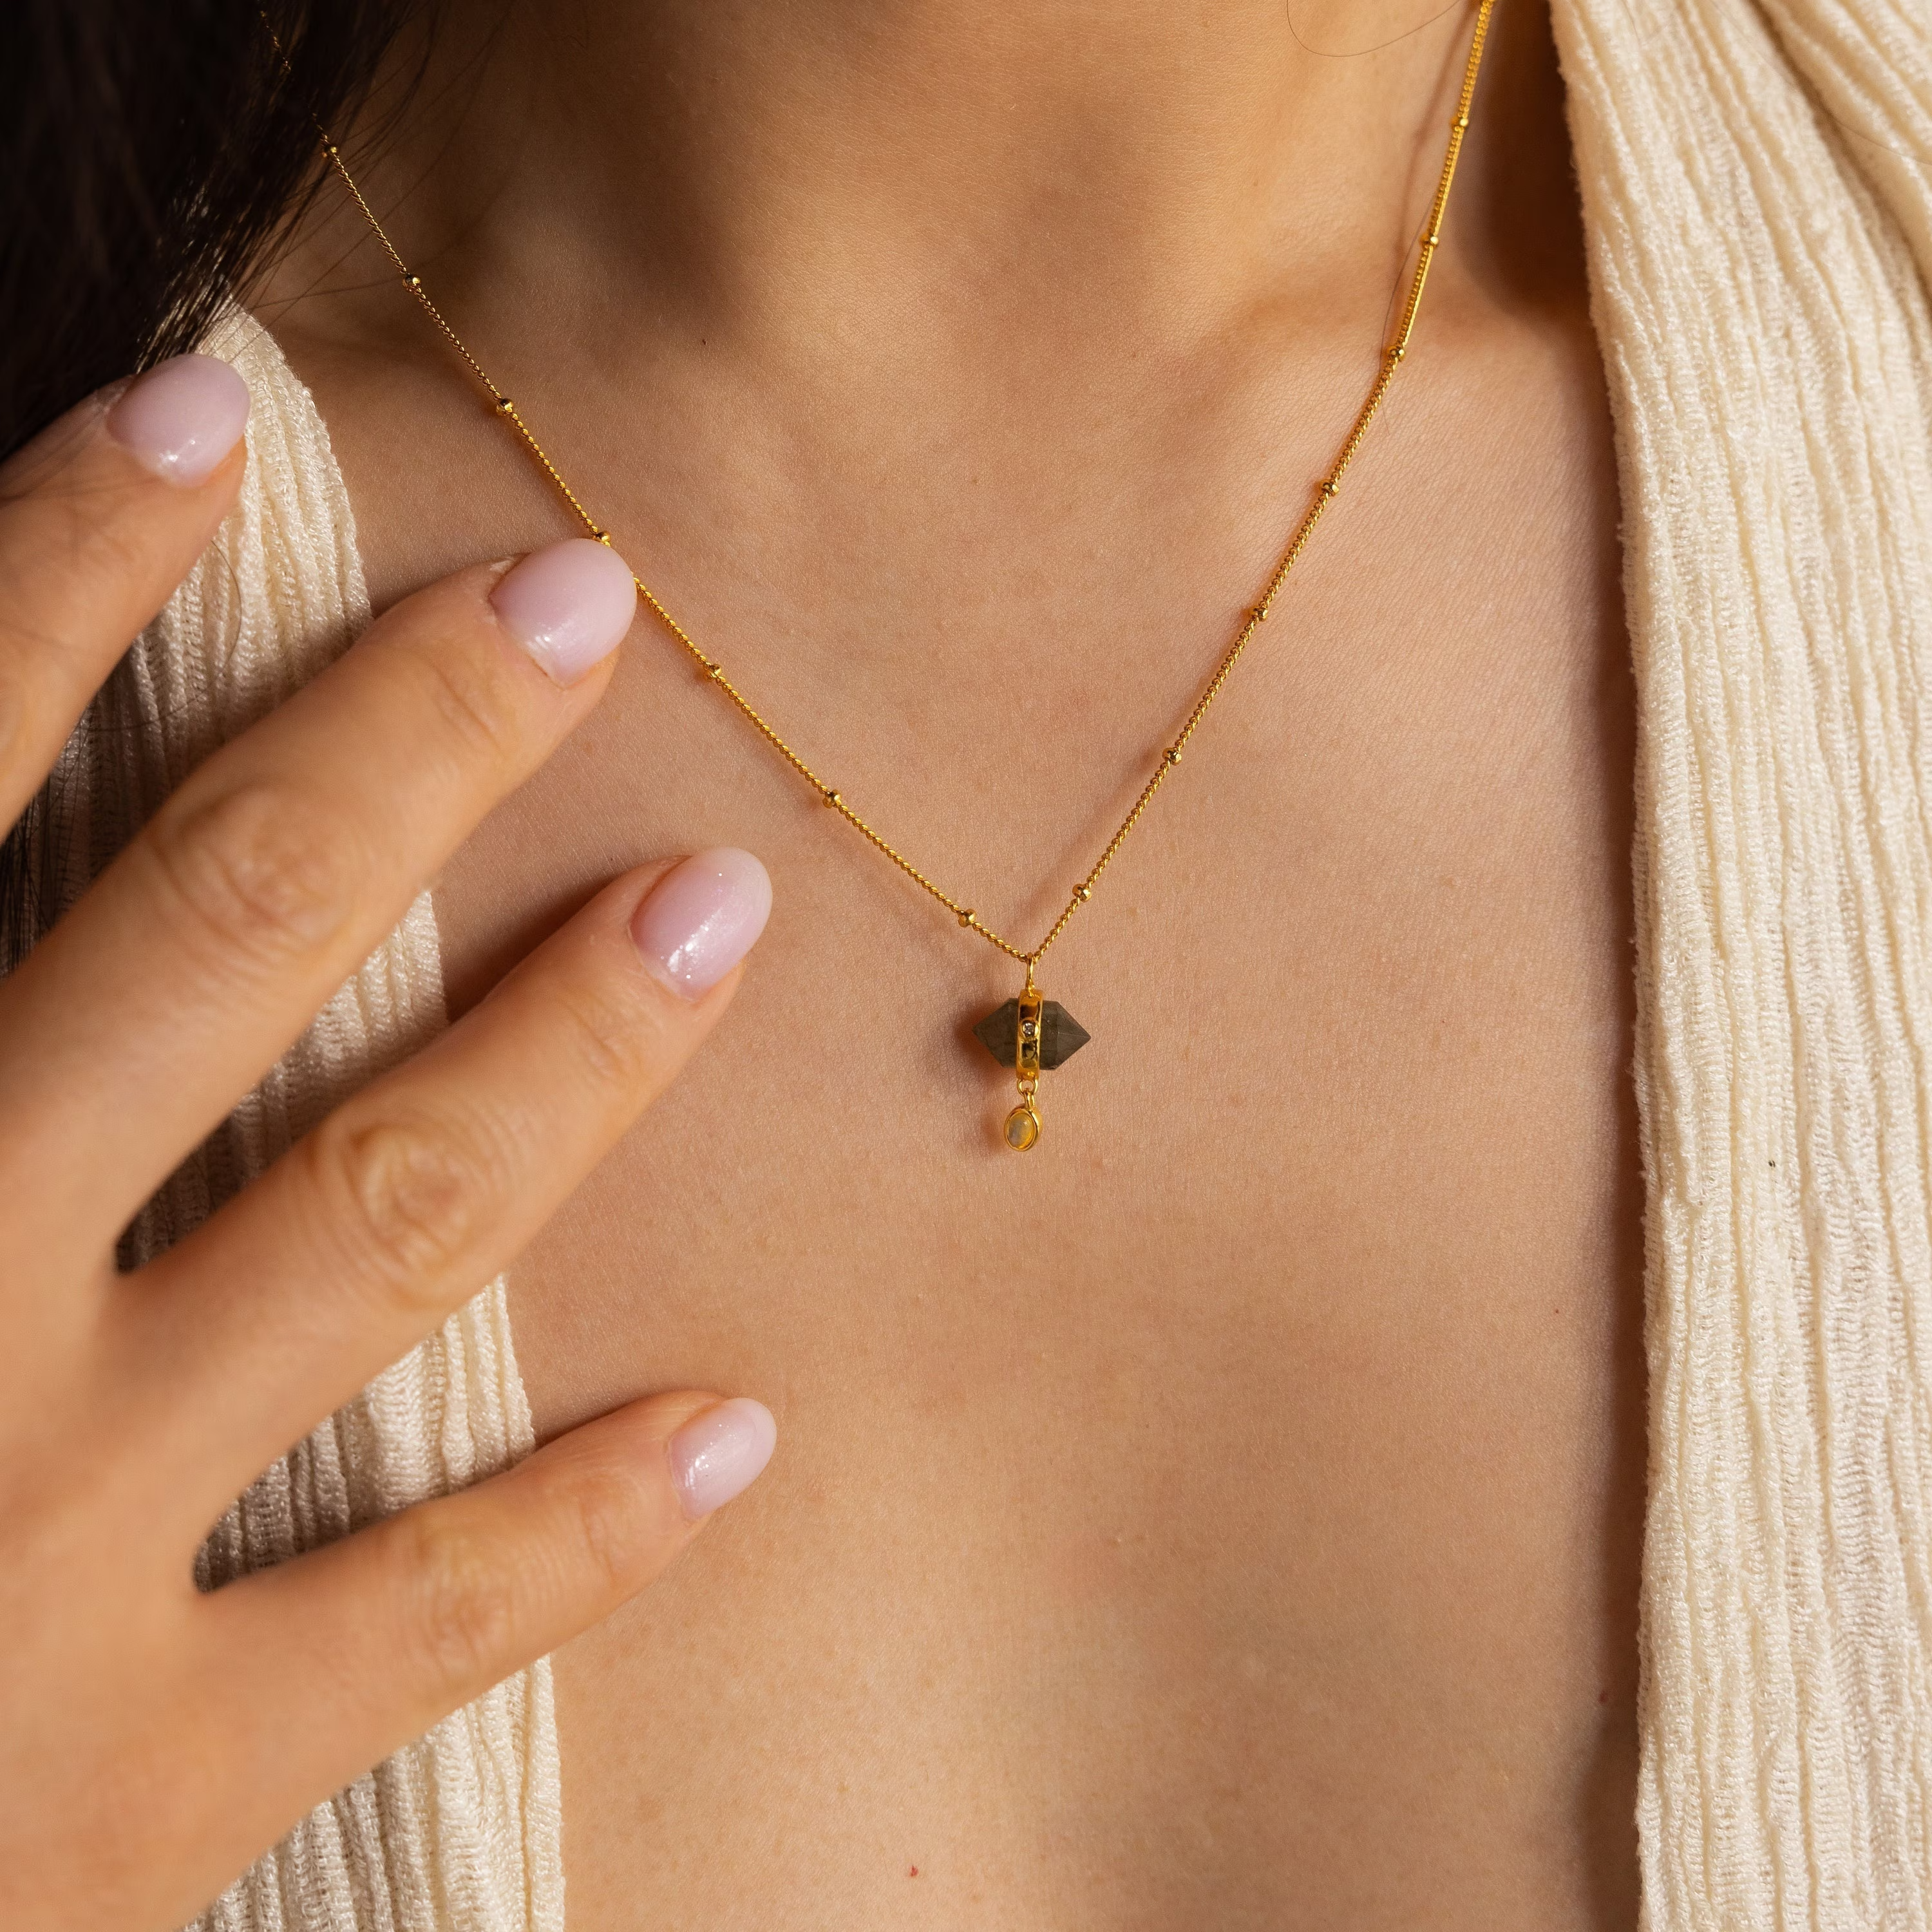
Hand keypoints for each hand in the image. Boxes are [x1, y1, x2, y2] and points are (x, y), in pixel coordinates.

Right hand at [0, 355, 777, 1931]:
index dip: (64, 569)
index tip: (218, 405)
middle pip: (202, 949)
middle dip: (397, 757)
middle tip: (580, 604)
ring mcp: (31, 1584)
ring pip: (373, 1239)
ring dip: (567, 1061)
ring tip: (717, 910)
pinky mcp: (122, 1811)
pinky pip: (407, 1636)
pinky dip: (585, 1535)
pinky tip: (742, 1426)